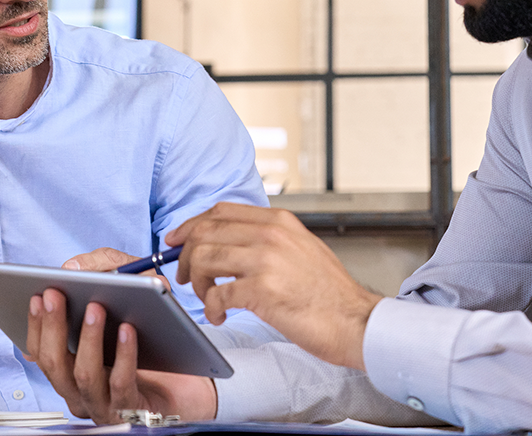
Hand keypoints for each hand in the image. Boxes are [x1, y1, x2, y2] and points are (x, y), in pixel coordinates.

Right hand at [26, 287, 216, 422]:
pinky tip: (128, 330)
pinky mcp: (132, 410)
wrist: (194, 377)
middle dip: (53, 326)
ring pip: (83, 376)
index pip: (40, 351)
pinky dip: (123, 355)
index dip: (36, 323)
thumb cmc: (157, 335)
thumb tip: (74, 267)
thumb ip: (105, 270)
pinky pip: (121, 383)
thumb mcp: (133, 291)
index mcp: (72, 368)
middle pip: (55, 364)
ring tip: (96, 307)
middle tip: (57, 294)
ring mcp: (104, 404)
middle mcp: (81, 390)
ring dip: (88, 338)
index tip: (37, 295)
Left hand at [166, 202, 383, 370]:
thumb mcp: (301, 248)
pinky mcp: (263, 290)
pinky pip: (217, 294)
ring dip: (196, 282)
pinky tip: (221, 316)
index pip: (220, 211)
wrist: (355, 321)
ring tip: (207, 298)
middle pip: (205, 231)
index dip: (190, 225)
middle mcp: (271, 234)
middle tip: (186, 277)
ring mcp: (267, 260)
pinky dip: (211, 307)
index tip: (177, 241)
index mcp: (279, 221)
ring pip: (205, 258)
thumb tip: (226, 241)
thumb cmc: (327, 293)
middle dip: (186, 256)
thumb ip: (268, 238)